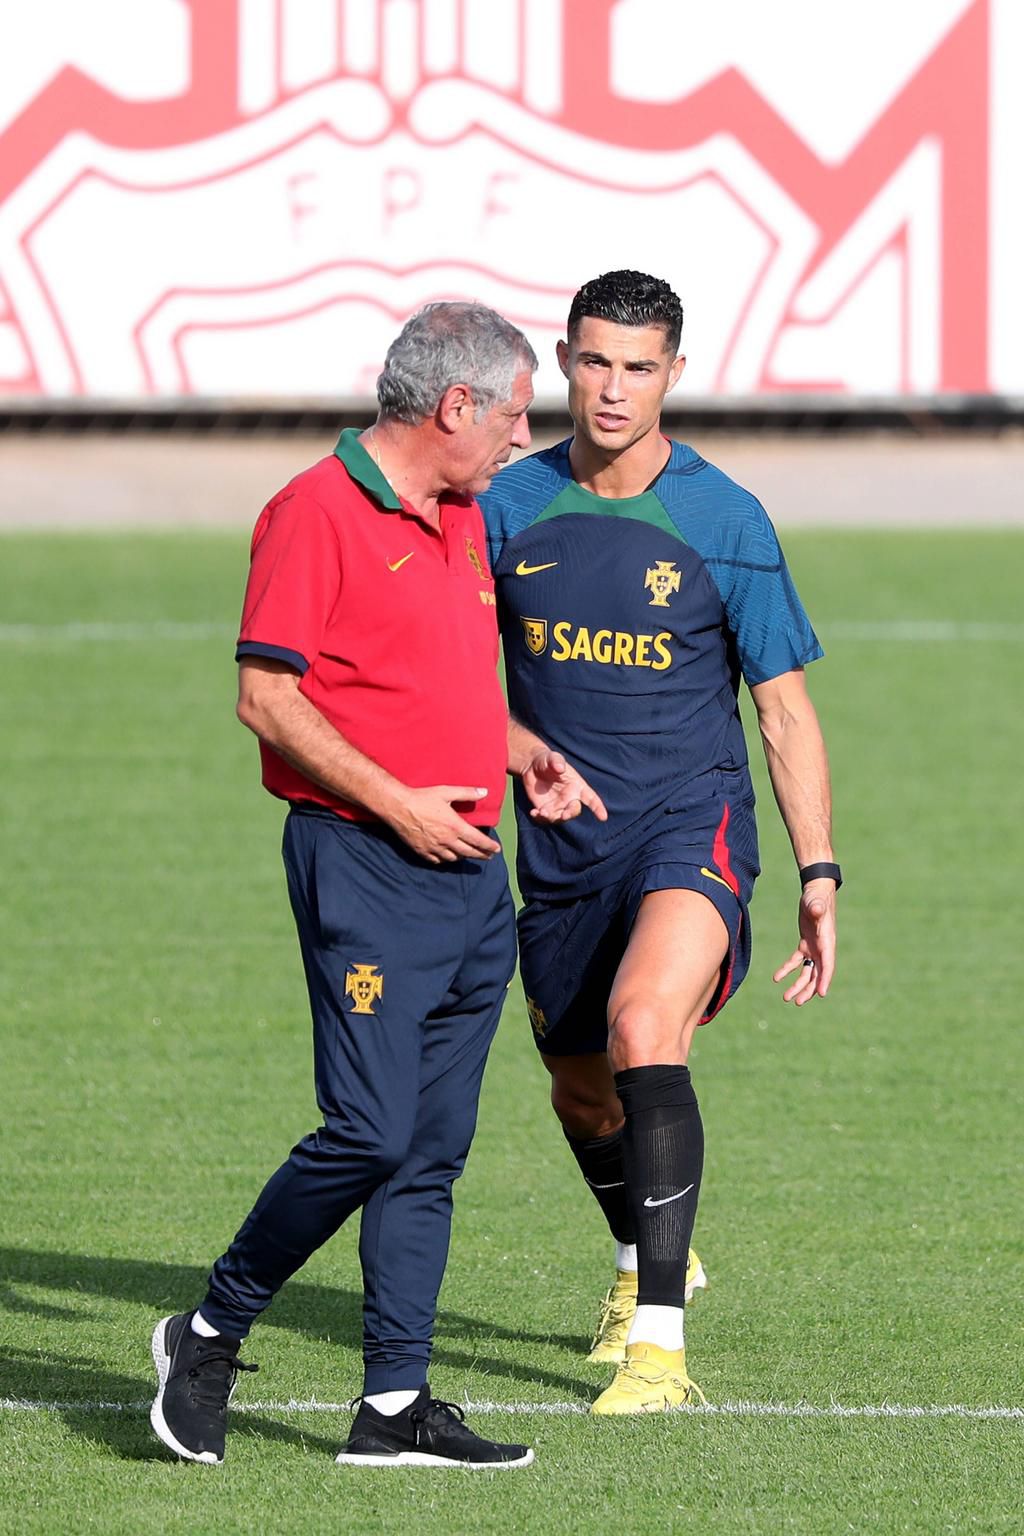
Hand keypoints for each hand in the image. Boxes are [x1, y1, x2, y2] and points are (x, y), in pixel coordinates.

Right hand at [384, 786, 500, 863]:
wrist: (398, 807)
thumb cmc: (422, 798)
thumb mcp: (446, 792)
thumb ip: (467, 793)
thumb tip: (484, 792)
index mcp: (455, 827)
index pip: (478, 841)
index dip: (489, 846)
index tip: (496, 850)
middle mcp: (447, 840)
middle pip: (469, 853)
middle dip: (481, 855)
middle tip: (488, 856)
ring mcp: (434, 848)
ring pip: (454, 858)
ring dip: (463, 857)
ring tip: (468, 854)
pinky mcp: (422, 852)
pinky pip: (438, 861)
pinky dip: (446, 860)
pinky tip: (448, 856)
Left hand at [521, 750, 607, 823]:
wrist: (531, 766)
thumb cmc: (547, 760)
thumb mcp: (552, 757)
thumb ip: (557, 761)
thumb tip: (560, 768)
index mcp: (577, 786)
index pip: (591, 798)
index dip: (598, 807)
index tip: (603, 817)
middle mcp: (569, 798)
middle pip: (574, 810)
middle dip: (570, 814)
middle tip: (563, 815)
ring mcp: (557, 805)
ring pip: (559, 818)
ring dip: (552, 817)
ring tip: (541, 812)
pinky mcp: (545, 809)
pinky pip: (545, 819)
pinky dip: (540, 818)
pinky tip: (534, 813)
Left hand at [773, 879, 836, 1004]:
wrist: (815, 893)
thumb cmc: (816, 898)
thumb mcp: (816, 903)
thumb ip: (817, 908)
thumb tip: (816, 910)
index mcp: (827, 942)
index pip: (827, 965)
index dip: (824, 980)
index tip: (821, 994)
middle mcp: (823, 949)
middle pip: (817, 974)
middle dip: (808, 989)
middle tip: (797, 1002)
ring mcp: (815, 948)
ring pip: (808, 972)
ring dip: (798, 985)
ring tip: (786, 997)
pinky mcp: (806, 944)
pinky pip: (797, 961)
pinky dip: (787, 970)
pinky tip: (776, 978)